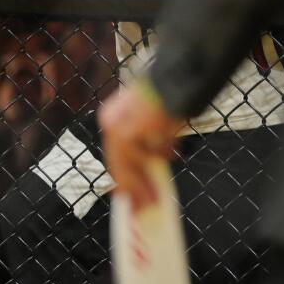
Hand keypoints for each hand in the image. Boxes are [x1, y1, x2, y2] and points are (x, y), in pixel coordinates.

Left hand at [99, 83, 185, 210]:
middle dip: (131, 187)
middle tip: (142, 207)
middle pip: (117, 162)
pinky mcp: (129, 131)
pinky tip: (166, 170)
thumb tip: (155, 164)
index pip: (116, 154)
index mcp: (113, 118)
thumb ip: (151, 142)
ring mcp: (117, 126)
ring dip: (141, 185)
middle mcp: (111, 122)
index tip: (127, 196)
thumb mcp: (155, 122)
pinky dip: (152, 168)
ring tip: (154, 201)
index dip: (123, 176)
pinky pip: (140, 157)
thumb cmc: (168, 96)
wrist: (173, 76)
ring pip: (126, 165)